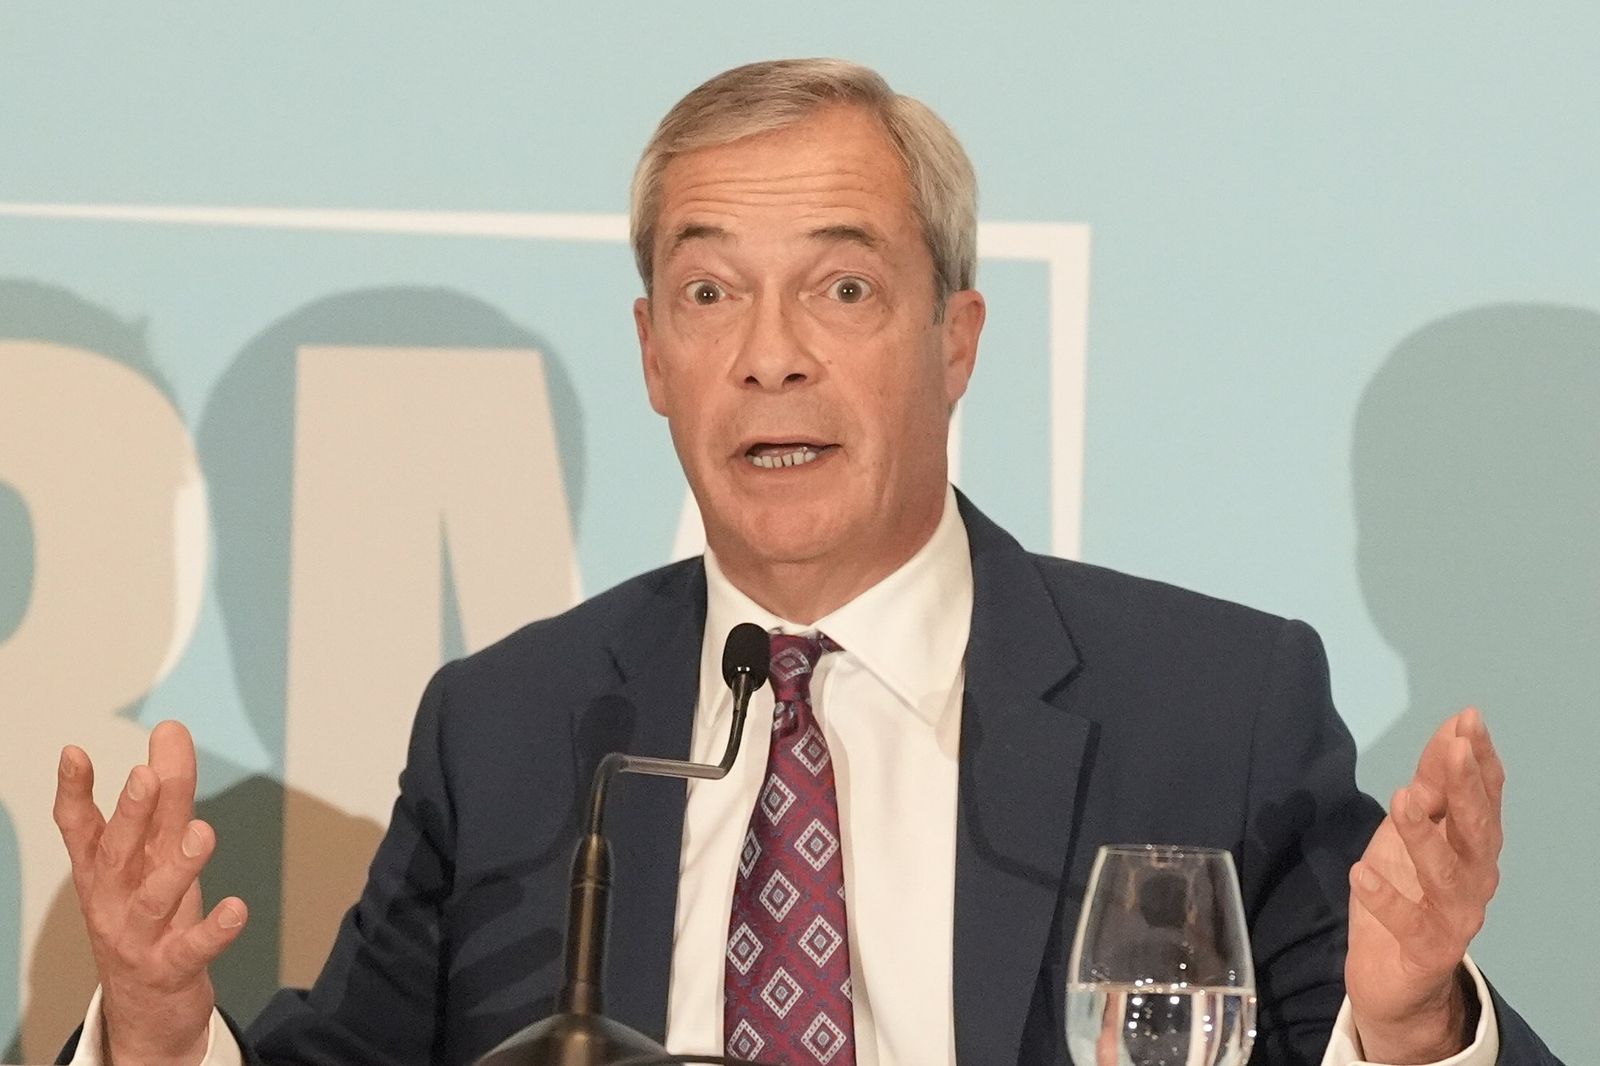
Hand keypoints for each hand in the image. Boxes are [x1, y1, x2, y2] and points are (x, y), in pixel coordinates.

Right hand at [53, 721, 247, 1065]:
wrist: (145, 1007)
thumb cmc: (150, 915)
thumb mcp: (157, 853)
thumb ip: (167, 794)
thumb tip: (170, 730)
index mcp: (105, 871)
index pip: (81, 829)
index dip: (74, 792)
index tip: (73, 752)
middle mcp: (115, 901)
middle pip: (117, 855)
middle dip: (131, 815)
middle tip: (145, 776)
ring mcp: (139, 937)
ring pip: (153, 899)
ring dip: (178, 867)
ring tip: (203, 833)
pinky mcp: (172, 968)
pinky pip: (192, 948)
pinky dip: (214, 930)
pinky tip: (237, 910)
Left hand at [1346, 707, 1503, 1063]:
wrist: (1395, 980)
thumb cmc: (1405, 895)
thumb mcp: (1411, 832)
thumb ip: (1431, 787)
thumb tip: (1449, 735)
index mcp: (1472, 848)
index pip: (1484, 798)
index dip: (1479, 759)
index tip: (1468, 719)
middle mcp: (1474, 881)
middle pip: (1477, 832)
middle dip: (1467, 789)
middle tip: (1453, 749)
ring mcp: (1455, 920)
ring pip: (1448, 876)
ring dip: (1425, 836)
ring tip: (1403, 797)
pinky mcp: (1427, 953)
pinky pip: (1409, 926)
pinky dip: (1387, 899)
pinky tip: (1361, 873)